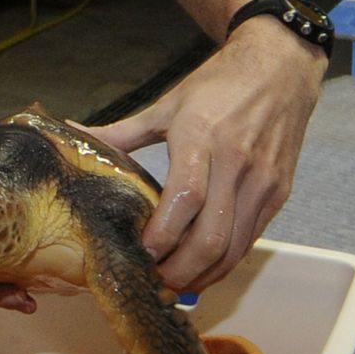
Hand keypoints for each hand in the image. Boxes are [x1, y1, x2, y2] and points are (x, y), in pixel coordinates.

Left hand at [87, 18, 323, 291]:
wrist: (280, 68)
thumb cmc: (218, 85)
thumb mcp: (165, 104)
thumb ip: (121, 131)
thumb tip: (74, 134)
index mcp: (201, 137)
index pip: (185, 200)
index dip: (162, 236)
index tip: (138, 254)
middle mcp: (236, 164)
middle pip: (211, 236)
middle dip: (180, 270)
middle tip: (152, 283)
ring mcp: (262, 182)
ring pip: (235, 247)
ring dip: (204, 275)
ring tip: (173, 285)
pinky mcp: (279, 193)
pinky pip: (250, 240)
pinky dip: (226, 262)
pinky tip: (202, 269)